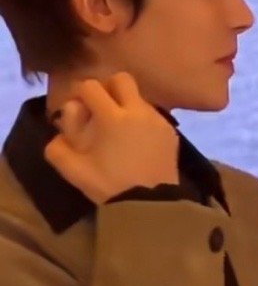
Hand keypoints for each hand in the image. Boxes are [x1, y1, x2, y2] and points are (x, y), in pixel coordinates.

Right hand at [44, 74, 178, 203]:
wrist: (150, 205)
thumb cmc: (110, 186)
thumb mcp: (75, 171)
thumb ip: (58, 148)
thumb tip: (58, 132)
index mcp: (112, 117)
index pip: (91, 86)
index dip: (79, 93)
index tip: (78, 109)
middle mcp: (138, 111)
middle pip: (122, 79)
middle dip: (107, 88)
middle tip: (100, 109)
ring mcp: (158, 121)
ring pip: (139, 97)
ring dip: (126, 105)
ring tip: (119, 129)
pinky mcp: (171, 133)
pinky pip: (153, 115)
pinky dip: (142, 120)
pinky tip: (137, 141)